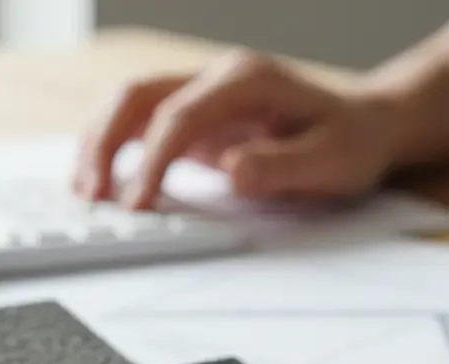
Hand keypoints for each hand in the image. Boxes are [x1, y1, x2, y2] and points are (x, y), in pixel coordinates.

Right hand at [72, 49, 400, 208]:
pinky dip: (115, 149)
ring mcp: (202, 94)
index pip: (181, 115)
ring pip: (130, 105)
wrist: (364, 126)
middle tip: (90, 192)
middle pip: (139, 96)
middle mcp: (217, 78)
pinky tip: (103, 179)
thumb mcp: (330, 161)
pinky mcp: (195, 117)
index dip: (151, 159)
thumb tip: (233, 171)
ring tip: (84, 189)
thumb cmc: (350, 142)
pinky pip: (141, 124)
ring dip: (100, 143)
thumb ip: (281, 166)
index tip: (137, 200)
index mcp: (247, 80)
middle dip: (105, 143)